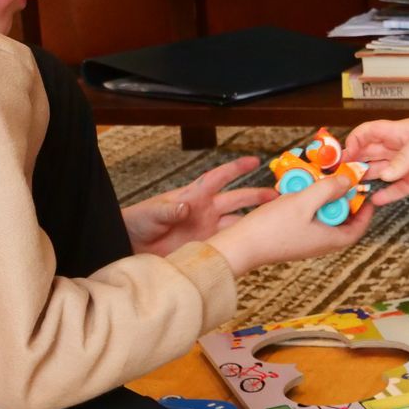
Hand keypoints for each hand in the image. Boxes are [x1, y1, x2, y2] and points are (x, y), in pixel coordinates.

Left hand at [122, 157, 274, 256]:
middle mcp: (205, 211)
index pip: (219, 177)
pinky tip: (253, 247)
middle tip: (277, 197)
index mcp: (194, 196)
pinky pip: (227, 245)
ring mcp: (207, 229)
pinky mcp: (205, 247)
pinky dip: (240, 246)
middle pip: (237, 200)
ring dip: (253, 222)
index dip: (236, 169)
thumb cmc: (138, 221)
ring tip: (272, 223)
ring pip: (238, 223)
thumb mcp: (151, 213)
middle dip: (257, 197)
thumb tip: (184, 207)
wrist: (131, 246)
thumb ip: (168, 209)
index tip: (254, 161)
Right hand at [204, 172, 373, 275]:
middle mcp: (319, 243)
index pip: (357, 229)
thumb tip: (348, 182)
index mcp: (328, 239)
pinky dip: (305, 203)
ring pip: (321, 217)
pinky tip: (294, 191)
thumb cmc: (271, 228)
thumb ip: (328, 190)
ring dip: (320, 199)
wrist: (240, 246)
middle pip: (339, 220)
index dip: (364, 213)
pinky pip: (306, 218)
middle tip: (336, 181)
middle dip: (339, 199)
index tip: (366, 195)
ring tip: (312, 181)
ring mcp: (304, 241)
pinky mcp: (290, 237)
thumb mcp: (303, 202)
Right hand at [343, 115, 408, 204]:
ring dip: (366, 181)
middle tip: (343, 178)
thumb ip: (403, 159)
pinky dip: (386, 196)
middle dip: (354, 165)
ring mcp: (403, 166)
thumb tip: (386, 175)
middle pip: (367, 156)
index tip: (345, 156)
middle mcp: (394, 150)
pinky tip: (374, 201)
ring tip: (354, 191)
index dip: (353, 142)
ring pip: (378, 174)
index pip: (366, 134)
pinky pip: (396, 190)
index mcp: (393, 133)